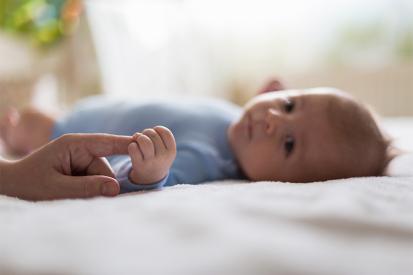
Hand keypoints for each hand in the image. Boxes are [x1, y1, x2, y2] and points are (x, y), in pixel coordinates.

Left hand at [0, 133, 131, 200]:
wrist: (9, 187)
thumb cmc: (27, 185)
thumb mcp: (56, 188)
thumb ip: (87, 187)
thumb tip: (116, 188)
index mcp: (74, 144)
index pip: (107, 142)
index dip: (127, 145)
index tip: (146, 144)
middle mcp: (80, 149)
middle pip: (105, 169)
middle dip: (99, 186)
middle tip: (80, 198)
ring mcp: (81, 160)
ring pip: (101, 178)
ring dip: (93, 191)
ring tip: (69, 198)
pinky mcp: (80, 171)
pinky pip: (95, 182)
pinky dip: (89, 192)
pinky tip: (73, 196)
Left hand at [128, 126, 175, 183]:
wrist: (151, 177)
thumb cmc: (157, 156)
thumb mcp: (164, 148)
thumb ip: (155, 137)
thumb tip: (136, 135)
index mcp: (171, 151)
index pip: (165, 132)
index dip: (157, 129)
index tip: (155, 134)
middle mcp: (163, 157)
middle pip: (152, 134)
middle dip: (146, 133)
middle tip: (144, 139)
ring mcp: (151, 162)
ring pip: (144, 140)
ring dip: (139, 137)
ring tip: (138, 141)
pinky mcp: (139, 166)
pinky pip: (133, 148)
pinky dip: (131, 146)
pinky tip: (134, 149)